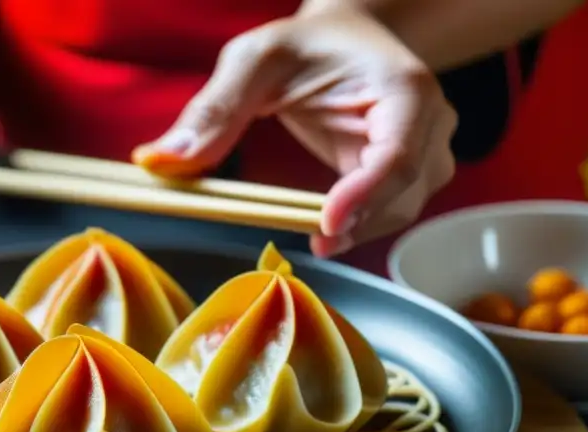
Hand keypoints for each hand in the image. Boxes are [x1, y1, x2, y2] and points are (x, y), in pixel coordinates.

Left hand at [132, 6, 457, 257]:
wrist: (344, 36)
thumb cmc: (304, 44)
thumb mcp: (254, 60)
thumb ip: (214, 109)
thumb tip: (159, 161)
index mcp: (403, 88)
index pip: (397, 154)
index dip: (364, 195)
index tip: (326, 225)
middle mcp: (428, 121)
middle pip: (404, 192)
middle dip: (358, 221)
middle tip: (310, 239)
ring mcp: (424, 150)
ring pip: (402, 208)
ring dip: (359, 228)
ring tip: (312, 235)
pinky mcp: (407, 172)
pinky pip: (391, 210)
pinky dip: (359, 224)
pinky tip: (326, 227)